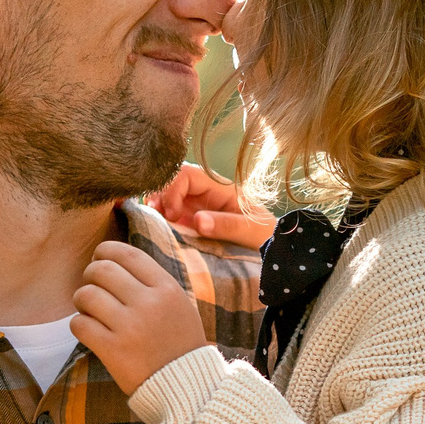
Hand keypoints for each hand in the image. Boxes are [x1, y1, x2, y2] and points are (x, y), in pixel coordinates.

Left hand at [72, 241, 209, 394]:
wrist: (186, 386)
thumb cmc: (179, 343)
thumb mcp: (179, 304)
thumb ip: (153, 281)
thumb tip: (116, 260)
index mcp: (167, 288)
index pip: (127, 254)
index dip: (106, 251)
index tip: (99, 258)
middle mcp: (148, 303)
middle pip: (102, 270)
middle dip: (89, 275)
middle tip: (92, 286)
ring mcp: (130, 327)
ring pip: (86, 295)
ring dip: (81, 299)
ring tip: (89, 309)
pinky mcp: (113, 350)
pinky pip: (79, 324)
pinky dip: (79, 324)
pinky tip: (89, 329)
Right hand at [149, 163, 274, 250]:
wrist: (274, 249)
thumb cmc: (266, 236)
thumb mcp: (251, 232)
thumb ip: (227, 225)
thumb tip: (198, 220)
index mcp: (220, 187)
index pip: (186, 174)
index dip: (173, 190)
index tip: (173, 215)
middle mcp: (205, 192)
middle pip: (172, 181)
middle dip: (159, 193)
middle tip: (152, 214)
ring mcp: (197, 206)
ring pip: (167, 195)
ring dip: (156, 204)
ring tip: (150, 218)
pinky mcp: (191, 220)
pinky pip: (170, 212)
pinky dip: (159, 215)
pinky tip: (154, 224)